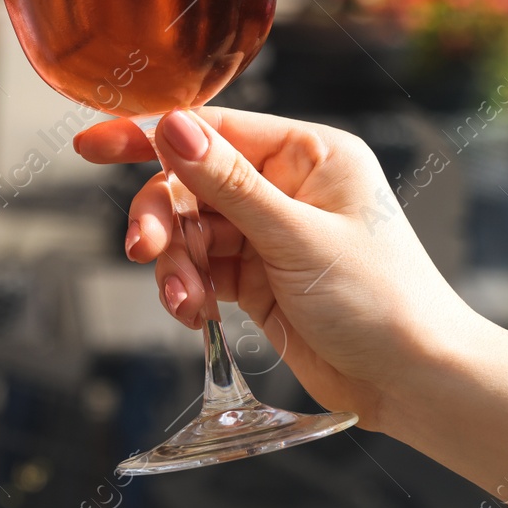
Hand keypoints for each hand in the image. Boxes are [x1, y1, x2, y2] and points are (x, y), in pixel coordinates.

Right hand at [74, 109, 481, 429]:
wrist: (414, 381)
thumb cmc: (383, 300)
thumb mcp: (297, 238)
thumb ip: (228, 183)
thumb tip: (171, 126)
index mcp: (309, 154)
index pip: (214, 129)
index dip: (151, 135)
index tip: (92, 144)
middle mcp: (286, 185)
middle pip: (190, 184)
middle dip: (162, 219)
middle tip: (143, 252)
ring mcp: (270, 233)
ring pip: (189, 233)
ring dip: (176, 267)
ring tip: (185, 305)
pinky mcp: (258, 278)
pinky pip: (202, 271)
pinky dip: (190, 292)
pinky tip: (197, 317)